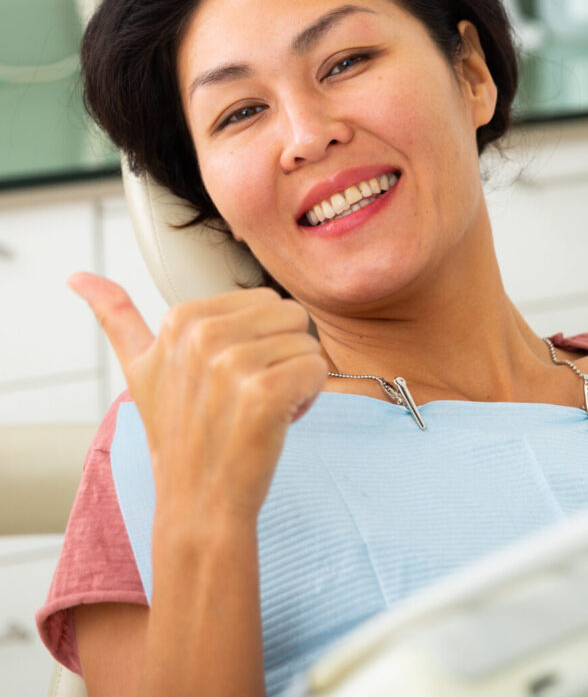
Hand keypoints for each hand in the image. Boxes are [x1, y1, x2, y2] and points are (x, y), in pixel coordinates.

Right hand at [68, 273, 327, 521]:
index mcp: (180, 318)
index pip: (265, 301)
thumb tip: (77, 276)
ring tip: (256, 411)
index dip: (257, 342)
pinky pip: (318, 370)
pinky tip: (276, 423)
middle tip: (245, 397)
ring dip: (295, 380)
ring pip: (307, 344)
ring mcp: (231, 364)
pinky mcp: (264, 393)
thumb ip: (114, 316)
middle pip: (290, 317)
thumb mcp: (139, 368)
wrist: (198, 504)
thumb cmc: (179, 435)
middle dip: (280, 355)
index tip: (226, 380)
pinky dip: (309, 399)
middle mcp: (202, 336)